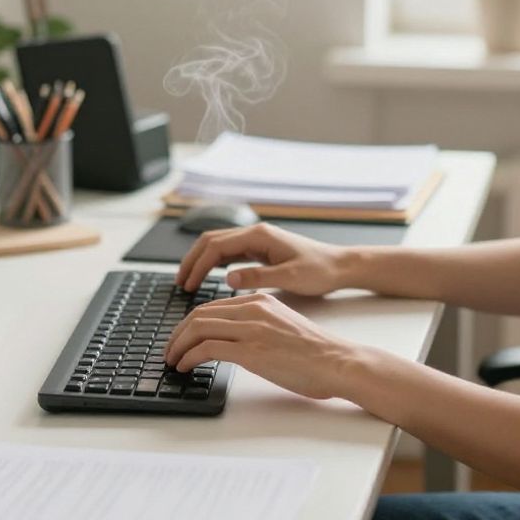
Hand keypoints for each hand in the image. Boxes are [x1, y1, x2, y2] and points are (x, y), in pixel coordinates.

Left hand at [163, 291, 360, 399]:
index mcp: (261, 300)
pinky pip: (207, 348)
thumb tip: (235, 342)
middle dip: (178, 333)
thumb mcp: (283, 327)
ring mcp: (252, 328)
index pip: (213, 306)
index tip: (182, 338)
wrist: (338, 362)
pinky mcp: (251, 350)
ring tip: (173, 360)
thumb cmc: (316, 353)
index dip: (190, 323)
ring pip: (198, 328)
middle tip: (169, 350)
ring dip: (178, 345)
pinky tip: (185, 367)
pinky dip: (189, 357)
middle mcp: (254, 309)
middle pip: (200, 314)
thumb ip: (259, 326)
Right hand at [176, 222, 350, 294]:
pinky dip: (214, 264)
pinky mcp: (261, 250)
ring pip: (218, 246)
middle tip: (180, 283)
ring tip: (188, 282)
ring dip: (201, 261)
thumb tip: (228, 278)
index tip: (188, 285)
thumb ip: (258, 277)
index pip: (216, 245)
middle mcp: (255, 234)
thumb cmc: (319, 270)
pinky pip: (230, 254)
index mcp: (259, 236)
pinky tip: (209, 279)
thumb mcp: (290, 277)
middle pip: (211, 241)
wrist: (340, 266)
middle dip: (192, 260)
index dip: (198, 265)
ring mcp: (257, 241)